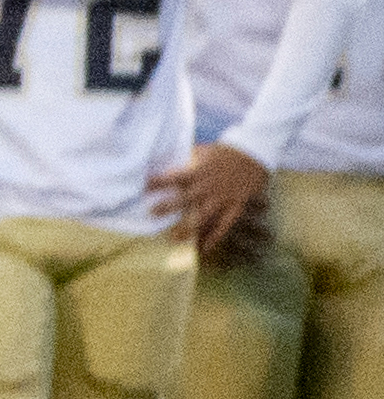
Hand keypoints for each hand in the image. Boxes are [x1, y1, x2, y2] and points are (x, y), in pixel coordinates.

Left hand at [150, 144, 271, 256]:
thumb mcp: (204, 150)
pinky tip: (204, 248)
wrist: (255, 153)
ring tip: (172, 238)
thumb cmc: (226, 151)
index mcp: (199, 171)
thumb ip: (187, 158)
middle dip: (168, 207)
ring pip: (203, 216)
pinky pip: (225, 224)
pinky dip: (215, 236)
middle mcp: (209, 186)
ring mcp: (223, 198)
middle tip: (152, 214)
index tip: (144, 188)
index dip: (159, 182)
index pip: (174, 177)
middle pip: (186, 199)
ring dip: (188, 228)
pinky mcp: (236, 206)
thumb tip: (166, 160)